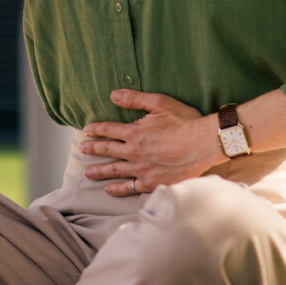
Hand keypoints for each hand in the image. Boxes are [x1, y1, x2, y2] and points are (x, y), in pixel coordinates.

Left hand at [78, 89, 223, 195]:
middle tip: (82, 150)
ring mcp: (141, 169)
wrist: (203, 144)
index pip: (109, 130)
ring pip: (115, 170)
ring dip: (100, 171)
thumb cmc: (185, 121)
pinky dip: (118, 189)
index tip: (86, 131)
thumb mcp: (160, 103)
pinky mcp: (152, 182)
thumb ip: (135, 99)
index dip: (96, 129)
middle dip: (93, 149)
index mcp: (134, 132)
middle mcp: (134, 152)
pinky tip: (109, 189)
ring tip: (88, 173)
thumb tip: (113, 95)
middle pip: (107, 150)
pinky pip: (130, 187)